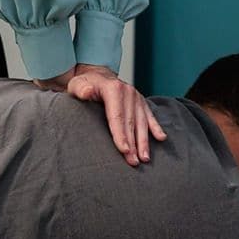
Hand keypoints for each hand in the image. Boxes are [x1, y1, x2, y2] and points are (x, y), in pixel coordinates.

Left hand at [44, 64, 166, 165]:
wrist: (96, 76)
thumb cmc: (85, 84)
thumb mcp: (77, 84)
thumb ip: (81, 89)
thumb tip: (87, 91)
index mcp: (113, 88)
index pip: (117, 116)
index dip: (121, 134)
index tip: (124, 150)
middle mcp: (128, 92)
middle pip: (130, 122)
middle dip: (133, 144)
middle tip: (133, 161)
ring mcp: (136, 97)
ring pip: (141, 122)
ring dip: (144, 141)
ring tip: (145, 158)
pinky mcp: (141, 102)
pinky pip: (149, 116)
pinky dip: (156, 127)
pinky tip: (161, 138)